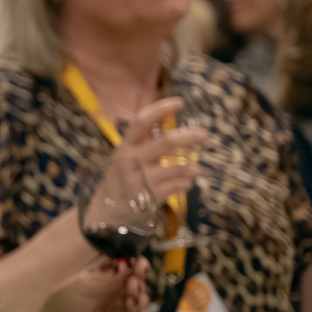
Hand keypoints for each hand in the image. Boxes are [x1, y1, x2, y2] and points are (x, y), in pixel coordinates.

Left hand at [26, 258, 149, 311]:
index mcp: (104, 275)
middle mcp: (113, 290)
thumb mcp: (84, 285)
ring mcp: (116, 307)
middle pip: (136, 283)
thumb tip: (127, 265)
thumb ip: (107, 277)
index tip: (140, 264)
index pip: (127, 267)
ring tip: (132, 299)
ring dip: (141, 299)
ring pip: (139, 301)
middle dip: (139, 282)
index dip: (136, 265)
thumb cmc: (62, 300)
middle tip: (133, 284)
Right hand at [82, 98, 206, 231]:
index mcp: (126, 146)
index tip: (179, 102)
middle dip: (189, 137)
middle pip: (166, 142)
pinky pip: (178, 186)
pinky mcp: (150, 197)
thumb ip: (145, 142)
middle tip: (205, 135)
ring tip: (198, 169)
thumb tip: (175, 127)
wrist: (107, 209)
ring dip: (193, 168)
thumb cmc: (122, 176)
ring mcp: (142, 180)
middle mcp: (132, 160)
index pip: (142, 121)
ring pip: (178, 168)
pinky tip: (186, 183)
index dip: (161, 109)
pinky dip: (186, 183)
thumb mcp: (126, 155)